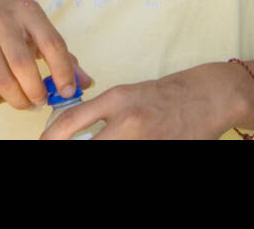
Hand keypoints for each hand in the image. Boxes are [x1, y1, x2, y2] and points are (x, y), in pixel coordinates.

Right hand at [0, 0, 90, 108]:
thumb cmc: (7, 23)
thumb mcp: (34, 27)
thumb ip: (62, 54)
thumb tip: (86, 83)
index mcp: (27, 10)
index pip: (52, 44)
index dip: (63, 73)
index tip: (67, 92)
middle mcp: (1, 20)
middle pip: (25, 67)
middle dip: (37, 93)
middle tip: (40, 100)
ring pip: (5, 83)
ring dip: (19, 101)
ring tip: (24, 101)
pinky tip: (0, 95)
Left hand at [40, 62, 253, 139]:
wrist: (211, 95)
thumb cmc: (169, 93)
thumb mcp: (131, 93)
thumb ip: (104, 112)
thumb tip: (74, 132)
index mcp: (117, 99)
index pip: (72, 121)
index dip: (51, 137)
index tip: (43, 144)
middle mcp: (128, 120)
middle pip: (88, 147)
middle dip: (71, 152)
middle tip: (59, 152)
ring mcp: (146, 139)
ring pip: (108, 154)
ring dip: (101, 155)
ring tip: (102, 148)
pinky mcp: (161, 150)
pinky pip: (134, 160)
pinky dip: (124, 156)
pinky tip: (124, 151)